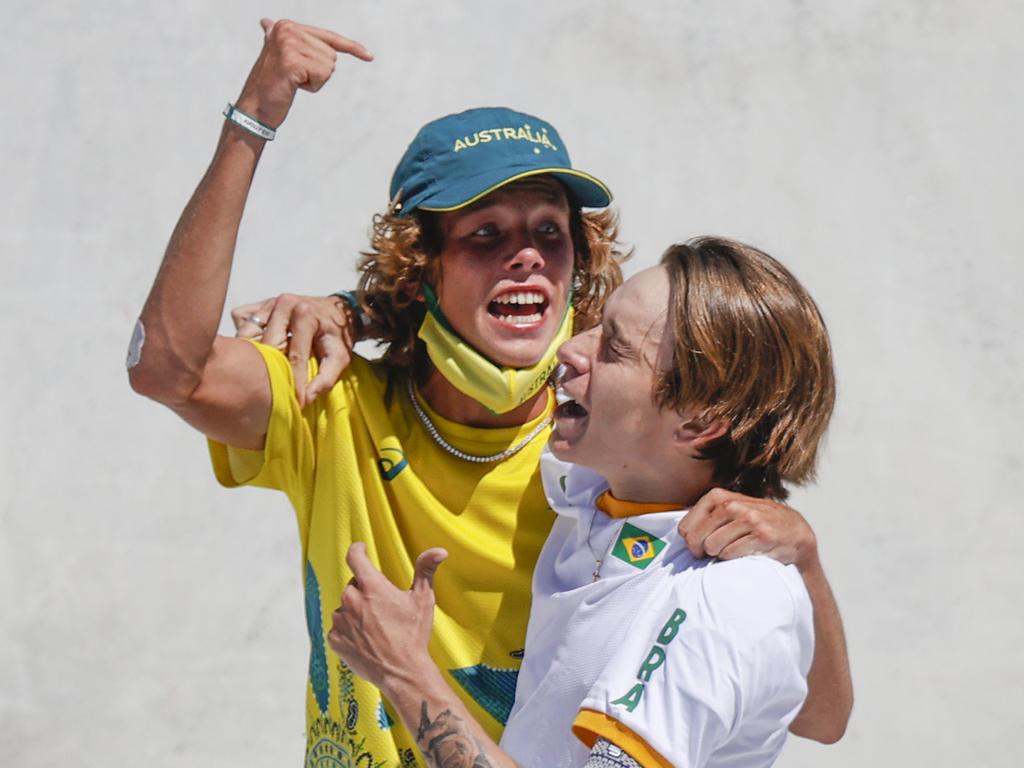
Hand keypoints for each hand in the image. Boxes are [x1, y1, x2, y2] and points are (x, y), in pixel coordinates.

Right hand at [231, 294, 355, 406]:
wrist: (335, 311)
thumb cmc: (336, 335)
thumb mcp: (340, 357)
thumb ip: (326, 377)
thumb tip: (307, 398)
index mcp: (307, 315)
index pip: (295, 355)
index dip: (294, 381)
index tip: (294, 402)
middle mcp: (285, 305)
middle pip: (266, 345)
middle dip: (268, 369)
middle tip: (272, 389)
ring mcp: (268, 303)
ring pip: (246, 334)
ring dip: (251, 353)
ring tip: (261, 370)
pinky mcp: (257, 305)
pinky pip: (240, 323)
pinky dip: (244, 337)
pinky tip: (256, 348)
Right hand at [234, 19, 372, 128]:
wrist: (254, 108)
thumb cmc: (269, 85)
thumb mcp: (276, 57)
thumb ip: (278, 40)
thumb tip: (266, 22)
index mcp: (285, 26)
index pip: (329, 36)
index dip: (351, 47)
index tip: (369, 56)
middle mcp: (287, 30)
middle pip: (331, 54)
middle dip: (319, 71)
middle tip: (295, 77)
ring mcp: (289, 45)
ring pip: (329, 66)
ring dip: (315, 80)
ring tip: (293, 81)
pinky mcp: (292, 62)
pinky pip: (323, 75)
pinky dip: (313, 86)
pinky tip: (294, 86)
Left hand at [327, 543, 447, 691]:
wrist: (402, 672)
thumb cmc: (414, 635)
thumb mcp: (423, 599)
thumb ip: (426, 570)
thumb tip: (440, 550)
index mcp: (372, 587)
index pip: (355, 557)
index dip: (357, 549)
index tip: (361, 548)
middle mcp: (352, 601)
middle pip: (353, 585)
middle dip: (364, 590)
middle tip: (381, 606)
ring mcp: (341, 621)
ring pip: (344, 607)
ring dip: (354, 611)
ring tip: (375, 626)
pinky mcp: (335, 640)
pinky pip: (338, 627)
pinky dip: (348, 630)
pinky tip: (365, 639)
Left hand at [679, 488, 818, 570]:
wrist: (794, 532)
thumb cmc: (756, 522)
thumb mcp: (731, 509)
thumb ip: (707, 515)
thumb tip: (681, 533)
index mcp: (718, 496)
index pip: (686, 526)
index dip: (689, 540)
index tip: (698, 546)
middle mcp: (732, 504)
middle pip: (697, 538)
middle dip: (700, 551)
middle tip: (711, 553)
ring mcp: (748, 519)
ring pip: (713, 546)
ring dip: (719, 554)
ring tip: (731, 550)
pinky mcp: (761, 535)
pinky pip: (732, 554)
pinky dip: (733, 558)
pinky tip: (744, 552)